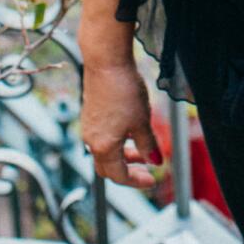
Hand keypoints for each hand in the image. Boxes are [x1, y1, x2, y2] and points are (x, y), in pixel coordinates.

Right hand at [81, 55, 161, 188]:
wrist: (106, 62)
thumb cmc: (124, 91)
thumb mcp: (142, 122)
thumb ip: (148, 145)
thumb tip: (155, 161)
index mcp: (104, 147)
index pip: (119, 176)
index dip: (137, 181)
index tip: (152, 180)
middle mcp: (92, 140)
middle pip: (108, 168)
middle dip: (127, 171)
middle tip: (146, 169)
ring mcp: (89, 127)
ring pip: (104, 152)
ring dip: (123, 155)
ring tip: (141, 148)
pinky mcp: (90, 114)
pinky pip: (101, 137)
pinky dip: (116, 142)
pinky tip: (130, 130)